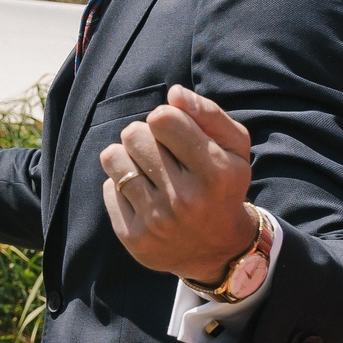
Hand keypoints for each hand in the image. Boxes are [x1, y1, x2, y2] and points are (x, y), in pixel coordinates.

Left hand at [99, 86, 257, 284]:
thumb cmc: (223, 185)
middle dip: (144, 136)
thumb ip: (208, 114)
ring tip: (148, 170)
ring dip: (128, 157)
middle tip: (160, 153)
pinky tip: (143, 195)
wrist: (218, 249)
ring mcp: (156, 221)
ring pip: (113, 158)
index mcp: (215, 172)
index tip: (173, 132)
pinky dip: (121, 185)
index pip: (162, 118)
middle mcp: (185, 199)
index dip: (165, 118)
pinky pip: (108, 187)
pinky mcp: (134, 237)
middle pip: (134, 134)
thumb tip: (173, 93)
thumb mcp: (234, 147)